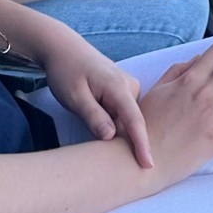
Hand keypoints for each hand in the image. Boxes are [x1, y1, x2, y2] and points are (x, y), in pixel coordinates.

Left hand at [41, 36, 151, 165]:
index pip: (135, 121)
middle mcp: (129, 86)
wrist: (64, 49)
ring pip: (125, 119)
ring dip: (113, 129)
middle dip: (122, 139)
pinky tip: (96, 118)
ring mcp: (128, 88)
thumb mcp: (74, 96)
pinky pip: (122, 113)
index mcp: (118, 87)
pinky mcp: (123, 91)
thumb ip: (93, 116)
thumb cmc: (67, 71)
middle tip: (99, 137)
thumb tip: (111, 136)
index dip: (141, 144)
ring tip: (90, 121)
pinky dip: (112, 121)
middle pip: (131, 122)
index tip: (148, 164)